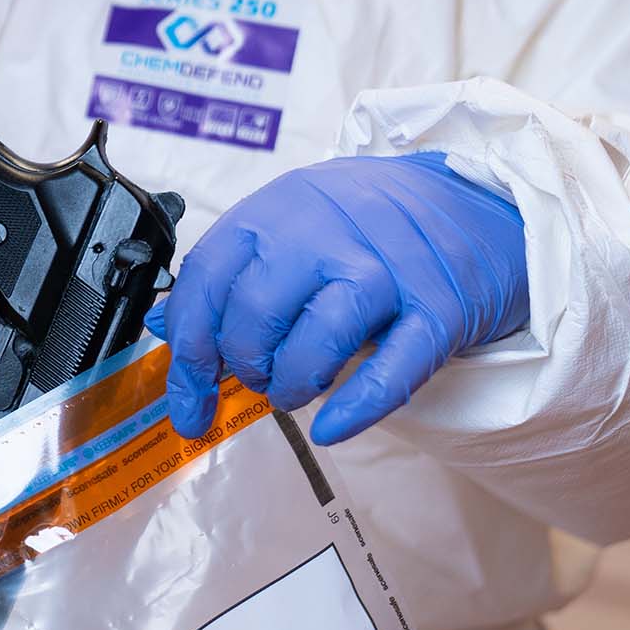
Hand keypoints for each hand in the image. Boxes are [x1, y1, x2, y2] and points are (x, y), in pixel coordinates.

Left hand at [146, 152, 528, 443]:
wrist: (470, 201)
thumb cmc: (360, 227)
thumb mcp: (284, 232)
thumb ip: (224, 280)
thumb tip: (160, 326)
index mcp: (274, 212)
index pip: (205, 282)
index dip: (188, 350)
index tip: (188, 397)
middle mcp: (325, 232)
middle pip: (255, 313)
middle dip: (244, 366)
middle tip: (257, 380)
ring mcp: (388, 268)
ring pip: (320, 336)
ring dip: (294, 383)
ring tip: (293, 391)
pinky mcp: (441, 308)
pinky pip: (395, 367)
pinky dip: (357, 407)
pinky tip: (331, 428)